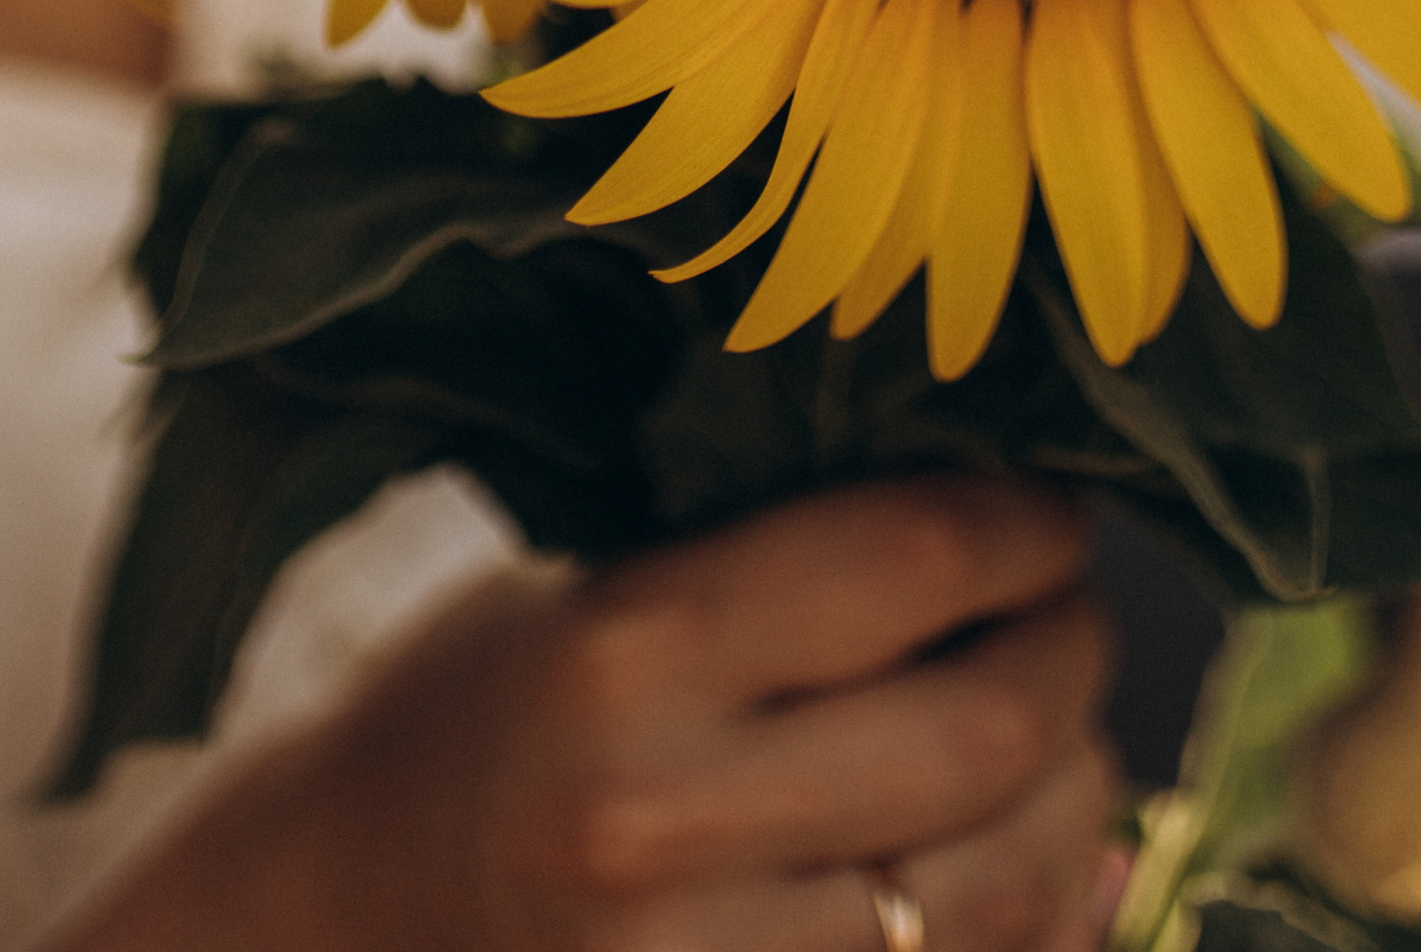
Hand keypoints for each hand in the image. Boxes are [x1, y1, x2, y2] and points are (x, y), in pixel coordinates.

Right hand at [63, 474, 1117, 951]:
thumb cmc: (494, 711)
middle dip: (1074, 656)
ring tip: (1063, 736)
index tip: (1053, 510)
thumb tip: (1023, 534)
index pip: (910, 559)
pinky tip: (1031, 857)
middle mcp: (661, 820)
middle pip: (984, 730)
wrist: (345, 908)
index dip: (1026, 527)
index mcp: (625, 650)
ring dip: (1075, 797)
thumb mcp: (608, 586)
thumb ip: (792, 562)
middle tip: (1075, 614)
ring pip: (999, 885)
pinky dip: (1035, 920)